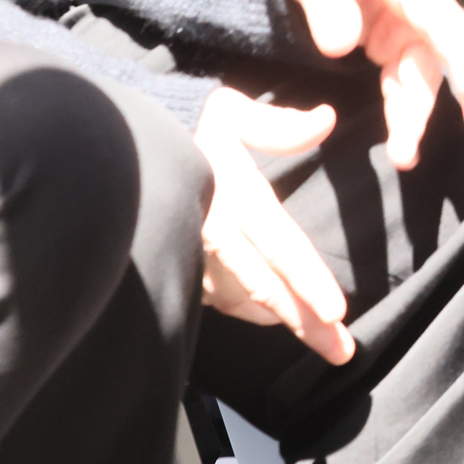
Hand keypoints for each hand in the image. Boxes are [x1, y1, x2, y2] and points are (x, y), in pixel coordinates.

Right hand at [195, 87, 354, 363]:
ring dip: (280, 318)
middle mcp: (214, 232)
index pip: (277, 244)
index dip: (306, 280)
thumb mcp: (230, 112)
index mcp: (232, 196)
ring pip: (243, 299)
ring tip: (321, 339)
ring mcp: (194, 254)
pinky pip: (219, 297)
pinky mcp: (181, 264)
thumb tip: (326, 118)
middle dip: (305, 321)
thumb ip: (278, 124)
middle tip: (341, 351)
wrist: (122, 150)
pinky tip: (271, 316)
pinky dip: (248, 309)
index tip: (336, 312)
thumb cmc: (189, 125)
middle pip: (265, 286)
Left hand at [271, 0, 463, 168]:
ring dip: (414, 116)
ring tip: (404, 157)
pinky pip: (398, 80)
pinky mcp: (385, 42)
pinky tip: (399, 136)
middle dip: (429, 108)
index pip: (449, 28)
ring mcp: (402, 27)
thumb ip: (327, 2)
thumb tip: (341, 47)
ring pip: (419, 77)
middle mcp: (418, 8)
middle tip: (414, 151)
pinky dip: (400, 107)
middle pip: (435, 63)